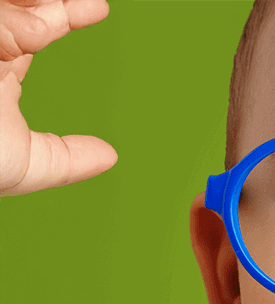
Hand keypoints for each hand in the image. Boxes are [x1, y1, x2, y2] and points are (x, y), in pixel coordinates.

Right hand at [1, 0, 114, 195]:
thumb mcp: (22, 163)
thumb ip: (65, 158)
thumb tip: (110, 156)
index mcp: (0, 65)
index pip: (37, 26)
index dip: (67, 13)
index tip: (97, 10)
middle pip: (17, 3)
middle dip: (47, 0)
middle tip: (81, 2)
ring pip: (3, 4)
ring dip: (28, 7)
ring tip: (50, 24)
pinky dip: (8, 20)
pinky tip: (33, 33)